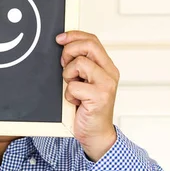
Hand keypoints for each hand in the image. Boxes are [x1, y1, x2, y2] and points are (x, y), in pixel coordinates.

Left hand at [57, 31, 118, 161]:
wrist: (96, 134)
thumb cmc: (88, 109)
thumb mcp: (85, 82)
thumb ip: (80, 66)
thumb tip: (64, 47)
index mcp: (107, 67)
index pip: (93, 40)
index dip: (74, 36)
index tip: (60, 39)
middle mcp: (109, 73)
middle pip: (88, 46)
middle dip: (69, 51)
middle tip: (63, 65)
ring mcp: (106, 85)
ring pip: (79, 64)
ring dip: (68, 76)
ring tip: (73, 88)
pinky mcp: (99, 97)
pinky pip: (73, 86)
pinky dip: (69, 94)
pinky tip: (75, 102)